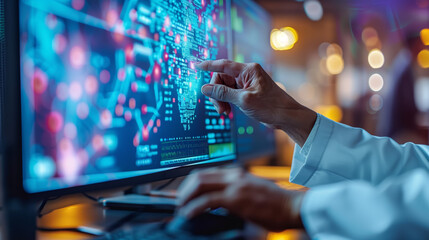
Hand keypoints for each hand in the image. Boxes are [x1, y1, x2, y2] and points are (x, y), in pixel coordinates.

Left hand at [177, 168, 305, 231]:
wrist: (291, 206)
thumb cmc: (274, 203)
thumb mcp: (252, 191)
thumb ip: (235, 192)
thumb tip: (218, 203)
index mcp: (237, 173)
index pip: (207, 173)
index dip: (192, 183)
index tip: (185, 194)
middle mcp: (233, 175)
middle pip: (199, 176)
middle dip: (185, 189)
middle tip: (180, 202)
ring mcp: (234, 185)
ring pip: (200, 185)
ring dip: (186, 197)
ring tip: (182, 208)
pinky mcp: (235, 198)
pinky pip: (207, 200)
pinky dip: (194, 206)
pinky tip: (189, 213)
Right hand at [197, 60, 316, 146]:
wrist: (287, 117)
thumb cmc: (271, 106)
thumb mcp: (244, 100)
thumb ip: (223, 94)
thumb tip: (205, 88)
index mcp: (248, 70)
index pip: (223, 65)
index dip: (208, 65)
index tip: (195, 65)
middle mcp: (247, 74)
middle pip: (222, 79)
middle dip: (216, 93)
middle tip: (219, 108)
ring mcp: (247, 83)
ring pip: (225, 88)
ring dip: (221, 99)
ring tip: (224, 112)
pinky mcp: (248, 92)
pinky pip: (231, 94)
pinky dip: (227, 102)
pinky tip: (228, 111)